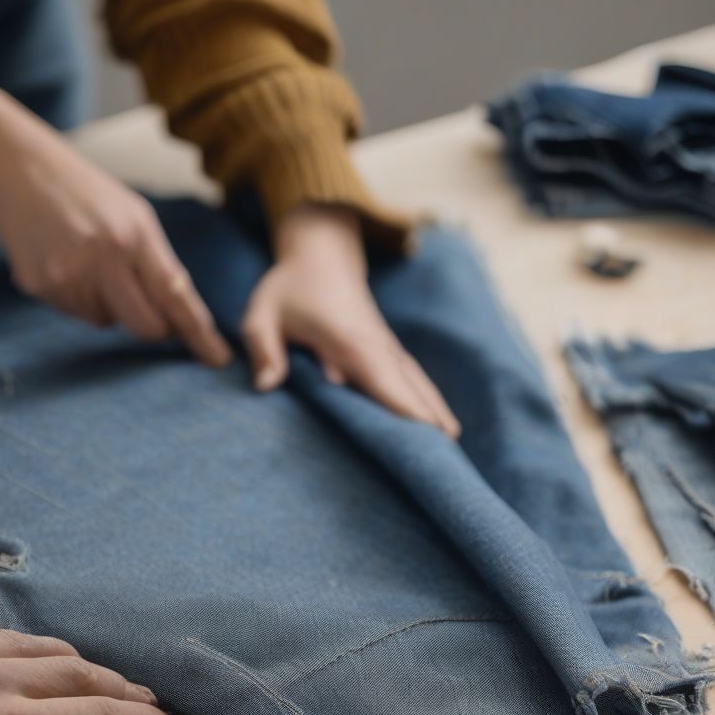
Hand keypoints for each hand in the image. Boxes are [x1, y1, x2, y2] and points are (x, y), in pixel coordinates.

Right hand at [0, 61, 230, 366]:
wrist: (17, 166)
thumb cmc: (87, 193)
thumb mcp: (134, 216)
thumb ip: (158, 265)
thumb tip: (179, 319)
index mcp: (133, 235)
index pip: (175, 296)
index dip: (199, 333)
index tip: (220, 361)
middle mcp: (101, 257)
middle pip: (145, 326)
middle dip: (154, 327)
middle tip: (148, 306)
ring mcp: (66, 275)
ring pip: (108, 322)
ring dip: (109, 305)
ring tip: (90, 261)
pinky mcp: (38, 286)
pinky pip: (76, 314)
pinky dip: (80, 299)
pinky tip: (65, 263)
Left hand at [242, 205, 459, 437]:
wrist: (321, 255)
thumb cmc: (289, 287)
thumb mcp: (262, 313)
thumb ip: (263, 348)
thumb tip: (267, 386)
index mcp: (348, 339)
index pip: (380, 378)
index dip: (403, 406)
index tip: (426, 434)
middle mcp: (376, 344)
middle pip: (407, 386)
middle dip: (426, 420)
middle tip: (445, 459)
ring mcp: (386, 346)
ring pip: (417, 383)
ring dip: (435, 411)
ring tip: (452, 445)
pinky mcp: (388, 349)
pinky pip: (413, 378)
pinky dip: (429, 400)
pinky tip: (442, 423)